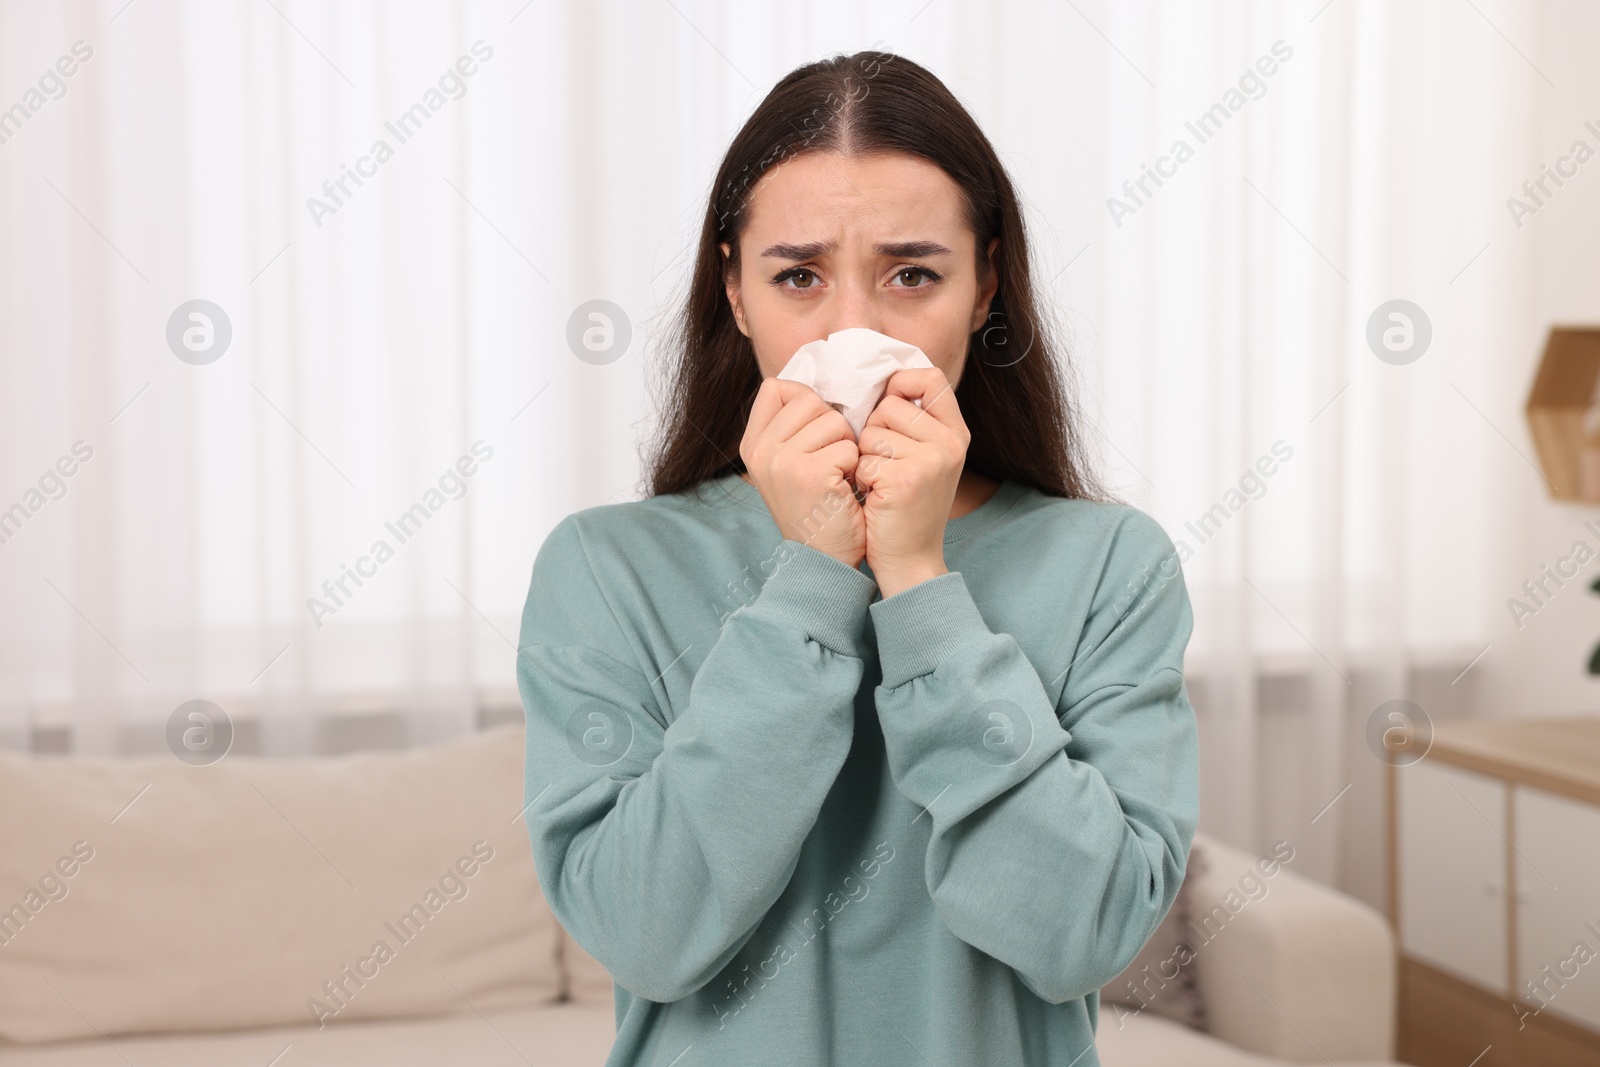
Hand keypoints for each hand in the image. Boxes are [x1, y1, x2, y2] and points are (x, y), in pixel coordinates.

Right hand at [740, 377, 866, 567]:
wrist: (825, 560)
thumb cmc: (818, 507)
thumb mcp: (790, 464)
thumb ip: (794, 427)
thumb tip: (821, 382)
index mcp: (752, 444)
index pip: (777, 387)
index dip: (806, 401)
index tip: (816, 432)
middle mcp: (759, 450)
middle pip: (809, 399)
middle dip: (832, 425)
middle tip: (832, 460)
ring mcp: (781, 461)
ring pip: (834, 421)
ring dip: (847, 447)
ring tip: (838, 476)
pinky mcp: (809, 474)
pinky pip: (849, 446)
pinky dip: (855, 467)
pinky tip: (845, 490)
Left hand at [854, 366, 969, 597]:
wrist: (910, 559)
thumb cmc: (905, 506)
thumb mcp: (925, 457)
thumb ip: (915, 421)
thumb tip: (883, 381)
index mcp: (957, 433)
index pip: (931, 377)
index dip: (901, 384)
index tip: (887, 406)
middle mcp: (951, 443)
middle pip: (890, 405)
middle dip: (874, 432)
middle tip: (886, 465)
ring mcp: (932, 461)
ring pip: (872, 432)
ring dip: (865, 458)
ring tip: (881, 482)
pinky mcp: (906, 479)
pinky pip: (864, 459)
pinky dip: (861, 479)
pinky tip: (876, 497)